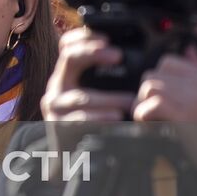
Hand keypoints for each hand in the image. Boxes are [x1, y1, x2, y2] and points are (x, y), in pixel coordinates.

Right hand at [41, 29, 135, 151]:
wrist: (76, 159)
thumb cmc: (97, 123)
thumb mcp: (101, 95)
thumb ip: (113, 79)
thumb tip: (141, 60)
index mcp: (68, 74)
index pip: (67, 45)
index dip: (84, 36)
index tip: (106, 37)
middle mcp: (58, 86)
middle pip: (69, 59)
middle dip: (92, 53)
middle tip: (118, 55)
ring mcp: (55, 108)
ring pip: (81, 97)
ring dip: (109, 98)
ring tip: (131, 101)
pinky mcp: (58, 128)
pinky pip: (79, 121)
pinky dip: (99, 119)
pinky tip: (115, 119)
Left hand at [133, 48, 196, 195]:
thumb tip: (189, 51)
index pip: (168, 63)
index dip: (157, 81)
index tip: (158, 100)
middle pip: (153, 74)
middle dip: (146, 95)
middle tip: (151, 115)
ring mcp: (194, 99)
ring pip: (149, 87)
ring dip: (142, 106)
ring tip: (150, 123)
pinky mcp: (186, 117)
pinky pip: (151, 105)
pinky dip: (143, 117)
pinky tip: (151, 130)